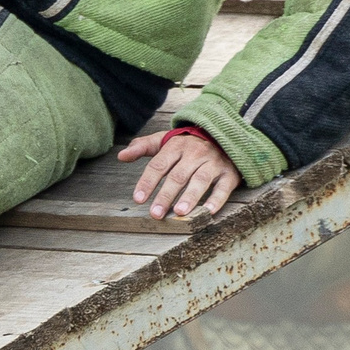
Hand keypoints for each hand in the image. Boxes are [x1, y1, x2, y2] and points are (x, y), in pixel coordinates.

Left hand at [118, 128, 238, 219]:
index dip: (147, 182)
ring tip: (179, 212)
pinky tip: (208, 211)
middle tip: (155, 214)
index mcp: (176, 146)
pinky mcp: (229, 173)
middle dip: (166, 195)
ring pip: (200, 180)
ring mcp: (213, 163)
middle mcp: (195, 153)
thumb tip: (121, 156)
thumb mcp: (164, 140)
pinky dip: (217, 199)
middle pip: (178, 175)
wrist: (222, 135)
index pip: (158, 165)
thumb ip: (142, 147)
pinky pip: (223, 187)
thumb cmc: (187, 144)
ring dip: (190, 197)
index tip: (138, 199)